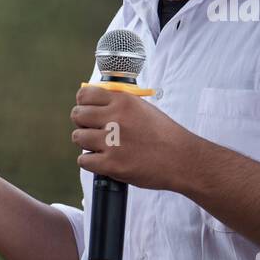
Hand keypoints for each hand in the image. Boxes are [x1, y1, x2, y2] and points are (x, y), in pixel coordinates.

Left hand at [70, 85, 198, 189]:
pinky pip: (83, 160)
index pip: (85, 95)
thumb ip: (118, 103)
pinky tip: (103, 161)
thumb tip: (92, 101)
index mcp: (123, 102)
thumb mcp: (143, 108)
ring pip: (78, 137)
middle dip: (82, 123)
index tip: (87, 110)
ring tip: (102, 147)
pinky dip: (91, 162)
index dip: (83, 104)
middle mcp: (115, 118)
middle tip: (93, 130)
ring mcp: (112, 142)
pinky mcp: (111, 164)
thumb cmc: (164, 135)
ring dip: (87, 143)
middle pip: (77, 115)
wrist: (182, 160)